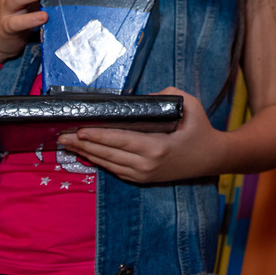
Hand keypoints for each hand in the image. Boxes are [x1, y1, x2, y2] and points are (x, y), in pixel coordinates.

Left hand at [57, 88, 224, 182]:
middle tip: (62, 136)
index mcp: (158, 147)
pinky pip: (115, 170)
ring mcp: (144, 175)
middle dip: (84, 144)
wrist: (212, 157)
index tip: (80, 129)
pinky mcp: (143, 179)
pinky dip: (99, 162)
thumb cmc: (201, 129)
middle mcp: (147, 165)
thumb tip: (142, 97)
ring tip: (68, 144)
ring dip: (87, 154)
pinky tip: (87, 153)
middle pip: (109, 154)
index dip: (98, 136)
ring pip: (109, 164)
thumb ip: (166, 96)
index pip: (121, 140)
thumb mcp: (190, 105)